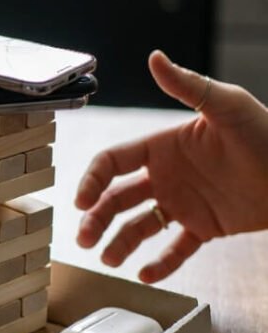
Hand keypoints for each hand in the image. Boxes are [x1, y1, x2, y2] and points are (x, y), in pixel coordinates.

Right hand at [75, 50, 267, 282]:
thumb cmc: (266, 133)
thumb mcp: (226, 105)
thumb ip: (187, 86)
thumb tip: (155, 57)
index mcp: (163, 147)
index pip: (113, 162)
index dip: (93, 179)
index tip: (82, 200)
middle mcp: (167, 175)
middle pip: (117, 198)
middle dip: (96, 218)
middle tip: (83, 239)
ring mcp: (183, 203)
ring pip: (139, 226)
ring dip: (120, 243)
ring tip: (110, 260)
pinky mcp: (204, 228)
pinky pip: (176, 249)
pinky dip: (160, 264)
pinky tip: (144, 275)